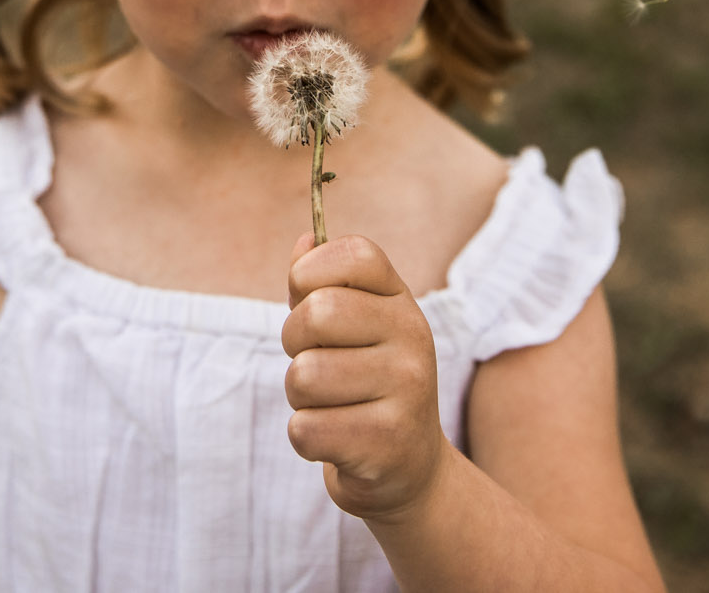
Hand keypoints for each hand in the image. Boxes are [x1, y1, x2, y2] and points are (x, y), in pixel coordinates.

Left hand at [282, 232, 450, 521]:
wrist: (409, 468)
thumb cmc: (364, 383)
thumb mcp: (353, 327)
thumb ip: (322, 283)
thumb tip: (305, 240)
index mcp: (402, 302)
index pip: (354, 254)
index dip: (310, 272)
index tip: (307, 299)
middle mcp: (414, 339)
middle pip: (316, 313)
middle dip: (294, 343)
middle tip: (314, 361)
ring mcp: (407, 392)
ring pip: (304, 376)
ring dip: (300, 397)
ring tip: (331, 404)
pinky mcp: (387, 444)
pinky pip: (304, 429)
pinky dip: (306, 438)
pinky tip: (338, 439)